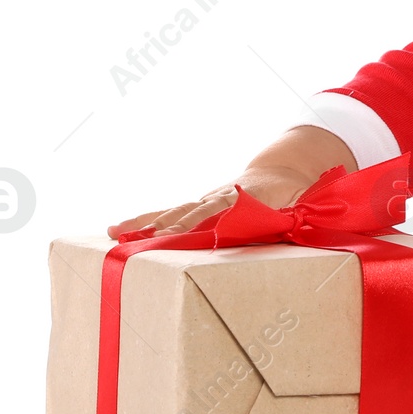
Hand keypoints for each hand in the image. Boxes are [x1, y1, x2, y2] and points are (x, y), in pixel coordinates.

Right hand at [106, 165, 313, 238]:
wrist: (278, 171)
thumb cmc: (289, 193)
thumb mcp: (296, 202)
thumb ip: (291, 214)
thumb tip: (290, 224)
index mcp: (243, 197)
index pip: (217, 211)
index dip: (200, 223)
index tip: (182, 234)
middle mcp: (218, 196)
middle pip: (189, 211)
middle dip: (168, 226)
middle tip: (144, 241)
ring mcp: (205, 199)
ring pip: (173, 210)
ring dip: (146, 222)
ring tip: (116, 232)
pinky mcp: (196, 205)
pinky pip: (169, 212)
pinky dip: (145, 220)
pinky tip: (120, 229)